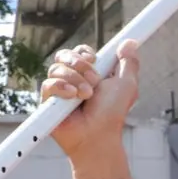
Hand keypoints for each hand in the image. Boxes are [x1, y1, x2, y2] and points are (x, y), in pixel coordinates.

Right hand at [39, 41, 140, 158]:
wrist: (98, 135)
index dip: (85, 53)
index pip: (79, 52)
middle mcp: (71, 79)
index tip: (94, 60)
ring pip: (57, 68)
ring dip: (76, 79)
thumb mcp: (126, 85)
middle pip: (64, 55)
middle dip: (81, 64)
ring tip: (87, 95)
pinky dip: (62, 88)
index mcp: (88, 73)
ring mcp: (58, 90)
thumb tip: (130, 42)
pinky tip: (72, 97)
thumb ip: (129, 63)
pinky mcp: (47, 102)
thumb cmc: (112, 114)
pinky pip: (48, 84)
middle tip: (94, 81)